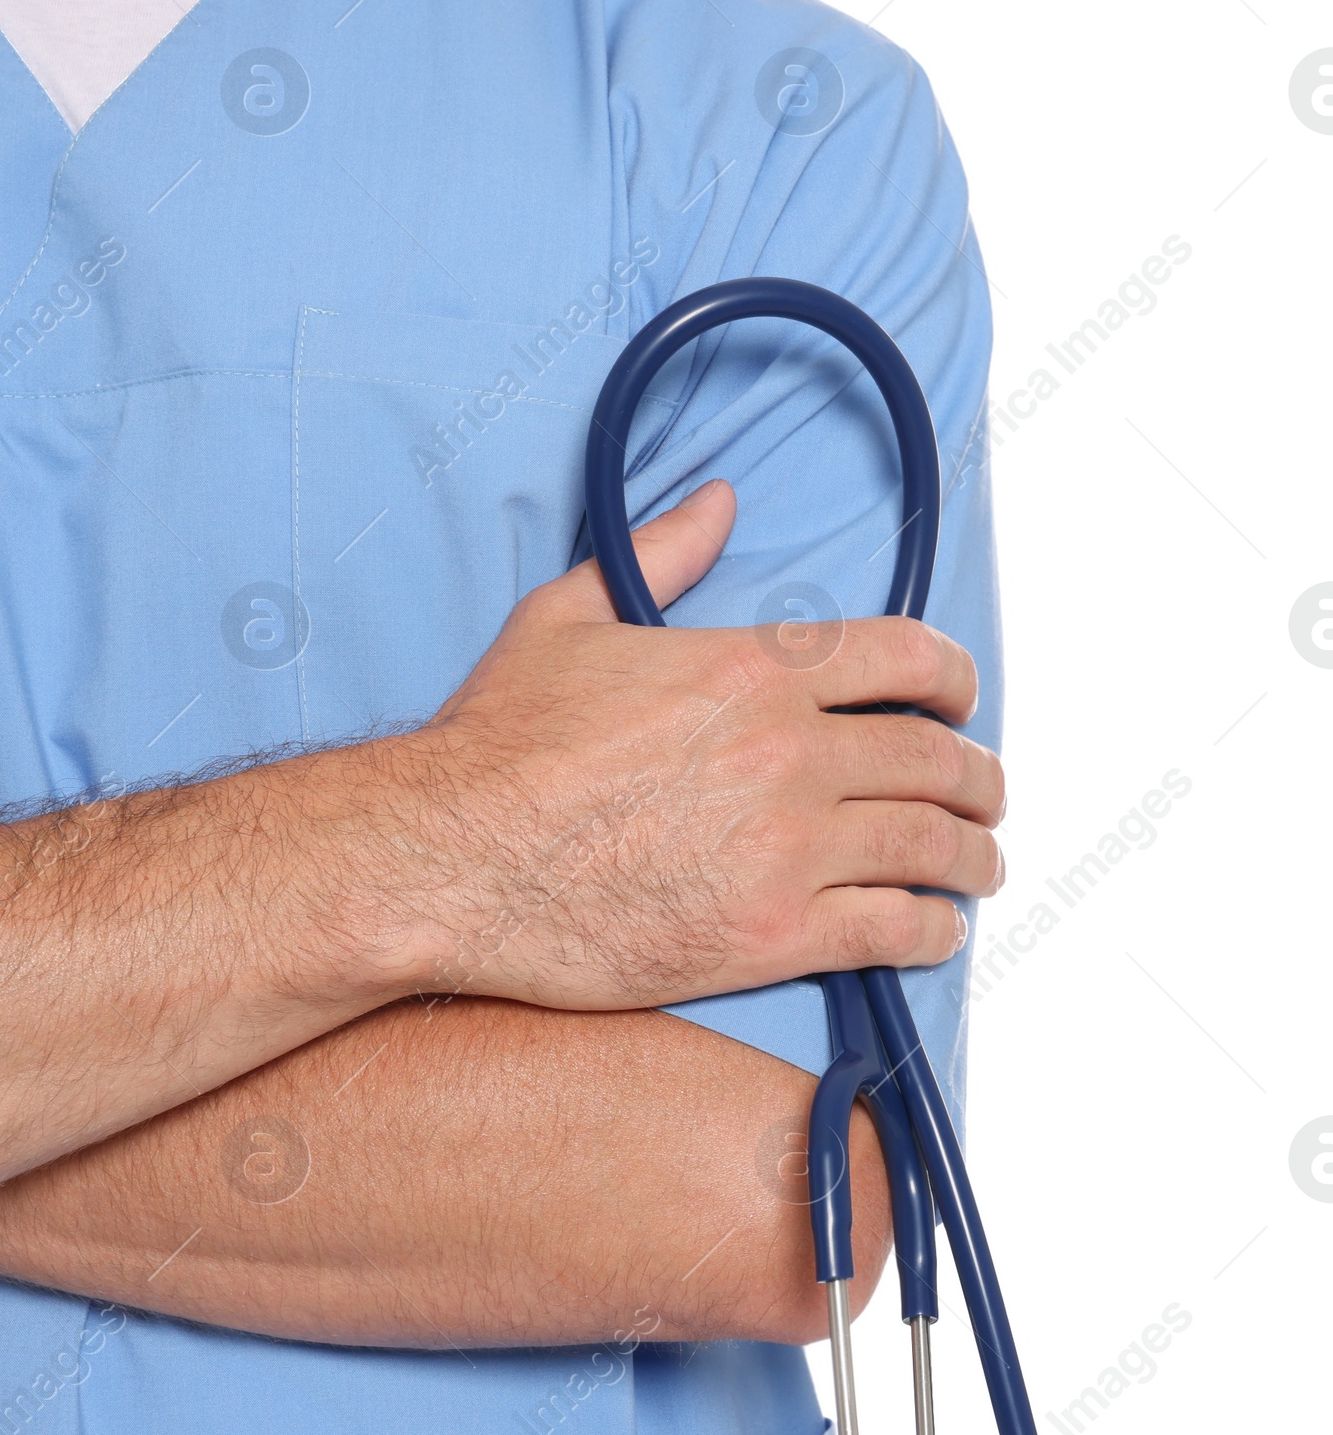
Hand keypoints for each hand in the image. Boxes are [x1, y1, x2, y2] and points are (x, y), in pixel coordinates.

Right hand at [408, 480, 1003, 1009]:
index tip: (960, 699)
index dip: (953, 678)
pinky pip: (892, 929)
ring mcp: (787, 846)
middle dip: (975, 775)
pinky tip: (935, 930)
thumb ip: (658, 556)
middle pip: (932, 757)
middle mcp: (789, 750)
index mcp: (751, 667)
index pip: (904, 658)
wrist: (451, 856)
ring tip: (978, 864)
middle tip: (984, 793)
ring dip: (971, 854)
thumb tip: (715, 501)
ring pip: (928, 844)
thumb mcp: (565, 617)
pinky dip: (932, 930)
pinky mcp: (771, 933)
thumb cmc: (496, 745)